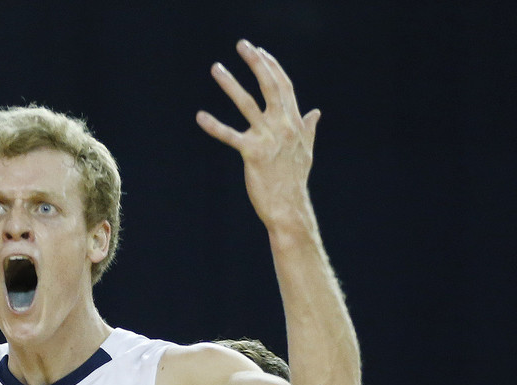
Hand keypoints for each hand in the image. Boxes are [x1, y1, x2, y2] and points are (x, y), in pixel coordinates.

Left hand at [196, 40, 319, 227]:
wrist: (289, 206)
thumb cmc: (294, 179)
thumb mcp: (306, 150)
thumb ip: (309, 128)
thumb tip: (316, 112)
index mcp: (295, 122)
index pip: (284, 86)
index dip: (273, 67)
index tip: (261, 51)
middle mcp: (283, 125)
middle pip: (270, 85)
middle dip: (256, 63)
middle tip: (242, 45)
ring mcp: (268, 138)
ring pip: (247, 104)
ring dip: (230, 83)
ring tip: (216, 68)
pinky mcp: (252, 154)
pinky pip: (230, 136)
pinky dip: (214, 126)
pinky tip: (200, 116)